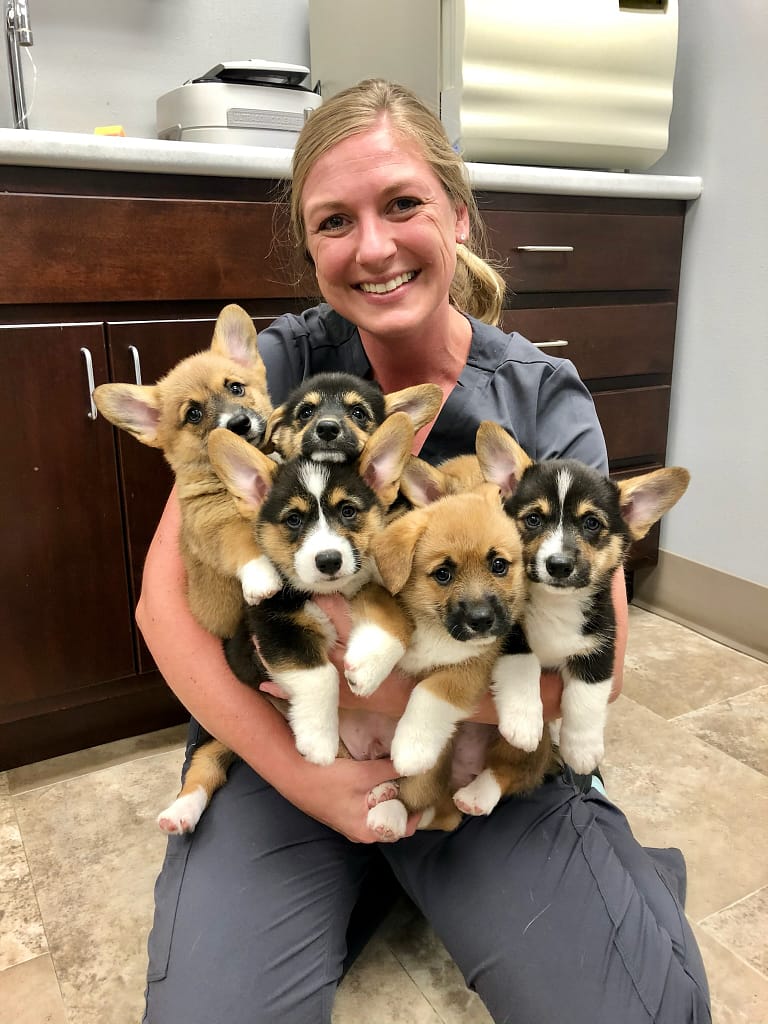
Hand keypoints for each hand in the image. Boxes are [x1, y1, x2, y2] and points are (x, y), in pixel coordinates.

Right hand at [285, 756, 421, 842]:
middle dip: (406, 799)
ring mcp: (351, 821)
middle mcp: (361, 831)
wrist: (292, 775)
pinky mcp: (344, 809)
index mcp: (368, 831)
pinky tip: (381, 774)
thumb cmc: (326, 780)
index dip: (419, 809)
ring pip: (381, 809)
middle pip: (394, 817)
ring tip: (401, 774)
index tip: (429, 789)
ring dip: (391, 794)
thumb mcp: (363, 775)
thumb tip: (416, 765)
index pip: (406, 827)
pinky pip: (369, 804)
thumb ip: (390, 771)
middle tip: (417, 778)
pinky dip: (377, 792)